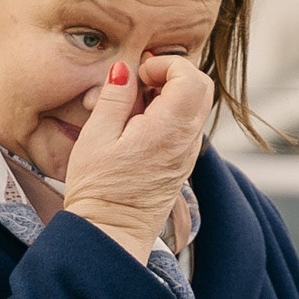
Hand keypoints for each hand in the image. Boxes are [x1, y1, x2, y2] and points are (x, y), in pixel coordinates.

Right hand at [61, 53, 214, 264]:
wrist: (111, 234)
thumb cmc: (98, 190)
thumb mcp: (96, 138)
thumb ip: (114, 98)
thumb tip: (125, 70)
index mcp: (168, 130)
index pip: (191, 77)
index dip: (166, 64)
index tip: (139, 74)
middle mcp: (187, 142)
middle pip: (202, 87)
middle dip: (173, 73)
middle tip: (141, 81)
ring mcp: (187, 154)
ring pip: (196, 106)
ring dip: (170, 93)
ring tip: (135, 104)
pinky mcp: (182, 163)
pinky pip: (187, 126)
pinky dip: (169, 113)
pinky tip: (139, 124)